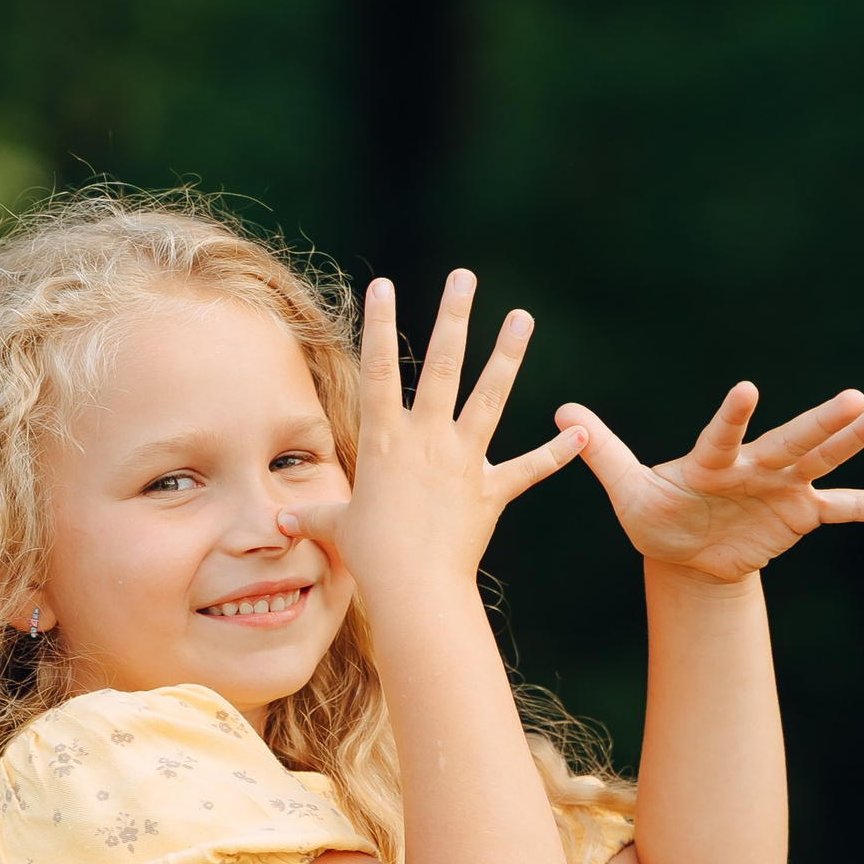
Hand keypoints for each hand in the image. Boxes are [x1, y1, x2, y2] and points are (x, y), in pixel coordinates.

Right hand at [277, 270, 586, 601]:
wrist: (413, 586)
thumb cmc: (369, 556)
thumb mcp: (336, 528)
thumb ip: (314, 516)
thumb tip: (282, 523)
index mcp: (385, 440)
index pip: (380, 370)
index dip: (380, 325)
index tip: (383, 285)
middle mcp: (427, 439)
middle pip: (443, 365)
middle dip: (453, 316)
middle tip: (465, 277)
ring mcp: (463, 461)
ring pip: (490, 397)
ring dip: (508, 355)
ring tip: (523, 317)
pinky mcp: (491, 491)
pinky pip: (529, 469)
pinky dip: (556, 453)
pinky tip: (581, 432)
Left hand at [557, 384, 863, 582]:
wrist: (683, 550)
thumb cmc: (653, 514)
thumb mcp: (625, 488)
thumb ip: (600, 451)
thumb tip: (561, 413)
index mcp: (712, 459)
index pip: (724, 434)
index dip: (733, 416)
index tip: (747, 390)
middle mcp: (755, 465)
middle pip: (793, 442)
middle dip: (824, 423)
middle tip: (859, 397)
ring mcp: (784, 487)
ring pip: (827, 460)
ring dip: (858, 439)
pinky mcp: (802, 513)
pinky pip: (849, 509)